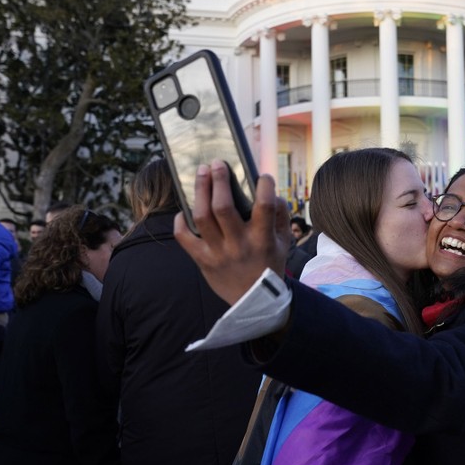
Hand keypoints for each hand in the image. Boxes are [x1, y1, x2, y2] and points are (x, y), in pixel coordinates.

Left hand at [175, 160, 289, 305]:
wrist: (255, 302)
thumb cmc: (269, 265)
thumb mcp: (283, 242)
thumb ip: (280, 215)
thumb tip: (270, 191)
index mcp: (262, 239)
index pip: (265, 207)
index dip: (265, 187)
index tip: (263, 176)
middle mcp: (239, 245)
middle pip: (223, 207)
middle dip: (219, 181)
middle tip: (216, 163)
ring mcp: (218, 253)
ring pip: (202, 217)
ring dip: (200, 191)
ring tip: (201, 173)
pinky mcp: (203, 260)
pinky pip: (184, 238)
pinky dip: (181, 222)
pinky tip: (185, 210)